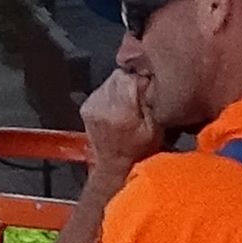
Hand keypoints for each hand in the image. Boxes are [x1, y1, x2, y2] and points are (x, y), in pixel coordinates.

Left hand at [76, 67, 156, 185]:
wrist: (114, 167)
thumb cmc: (138, 152)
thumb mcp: (155, 129)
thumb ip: (151, 103)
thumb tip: (148, 81)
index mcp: (120, 111)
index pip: (129, 77)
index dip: (142, 81)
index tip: (147, 92)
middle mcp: (102, 106)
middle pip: (118, 76)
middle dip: (131, 83)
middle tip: (138, 100)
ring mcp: (91, 106)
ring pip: (109, 81)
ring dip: (120, 89)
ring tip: (127, 107)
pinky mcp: (86, 108)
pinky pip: (102, 89)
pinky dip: (111, 95)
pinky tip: (117, 110)